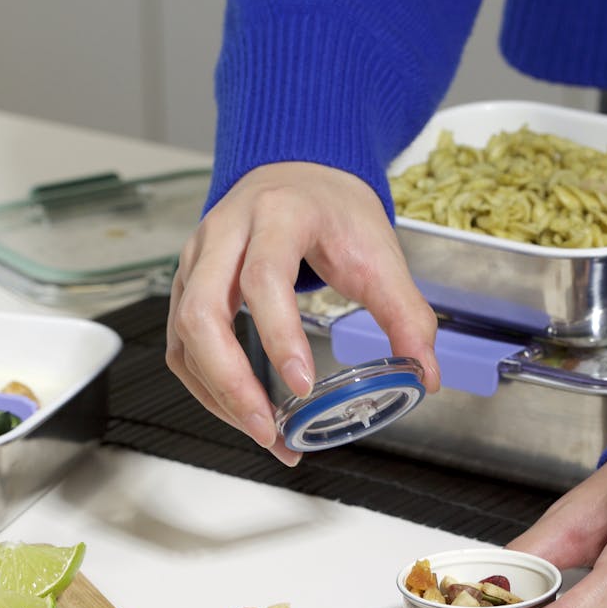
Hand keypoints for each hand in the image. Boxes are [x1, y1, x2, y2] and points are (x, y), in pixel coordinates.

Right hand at [167, 161, 440, 463]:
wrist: (300, 174)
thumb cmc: (334, 211)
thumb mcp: (380, 252)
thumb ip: (406, 314)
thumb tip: (424, 374)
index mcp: (277, 215)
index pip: (263, 278)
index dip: (278, 336)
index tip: (301, 384)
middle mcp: (225, 233)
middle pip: (202, 313)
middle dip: (231, 382)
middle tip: (268, 429)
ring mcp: (197, 259)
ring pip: (184, 336)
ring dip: (218, 394)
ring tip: (263, 433)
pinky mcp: (187, 285)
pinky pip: (181, 345)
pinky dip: (207, 386)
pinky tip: (241, 411)